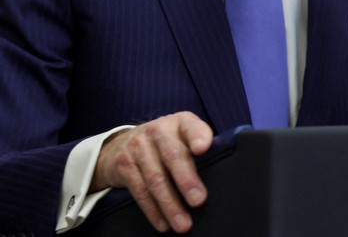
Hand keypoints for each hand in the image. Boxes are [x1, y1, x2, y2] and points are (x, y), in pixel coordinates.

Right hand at [92, 112, 212, 232]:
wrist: (122, 143)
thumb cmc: (166, 143)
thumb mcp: (182, 136)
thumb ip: (200, 147)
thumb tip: (225, 172)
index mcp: (180, 122)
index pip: (191, 126)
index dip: (197, 135)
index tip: (203, 148)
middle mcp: (158, 130)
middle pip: (172, 154)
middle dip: (186, 179)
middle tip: (198, 200)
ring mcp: (138, 146)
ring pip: (155, 178)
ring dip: (170, 204)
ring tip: (183, 224)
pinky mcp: (124, 164)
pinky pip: (140, 191)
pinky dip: (153, 210)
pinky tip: (163, 223)